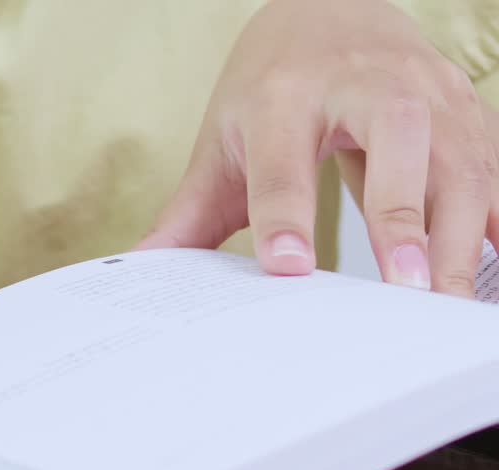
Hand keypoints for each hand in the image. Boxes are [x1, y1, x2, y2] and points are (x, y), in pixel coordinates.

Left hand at [137, 0, 496, 297]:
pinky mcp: (467, 111)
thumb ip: (190, 211)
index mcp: (286, 95)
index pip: (284, 162)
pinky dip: (494, 222)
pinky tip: (485, 276)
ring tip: (447, 303)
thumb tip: (143, 267)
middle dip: (402, 217)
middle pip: (396, 144)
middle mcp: (366, 86)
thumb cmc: (271, 83)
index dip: (285, 215)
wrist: (328, 6)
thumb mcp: (222, 139)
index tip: (288, 267)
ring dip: (461, 234)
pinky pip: (494, 167)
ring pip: (461, 159)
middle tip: (405, 290)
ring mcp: (428, 93)